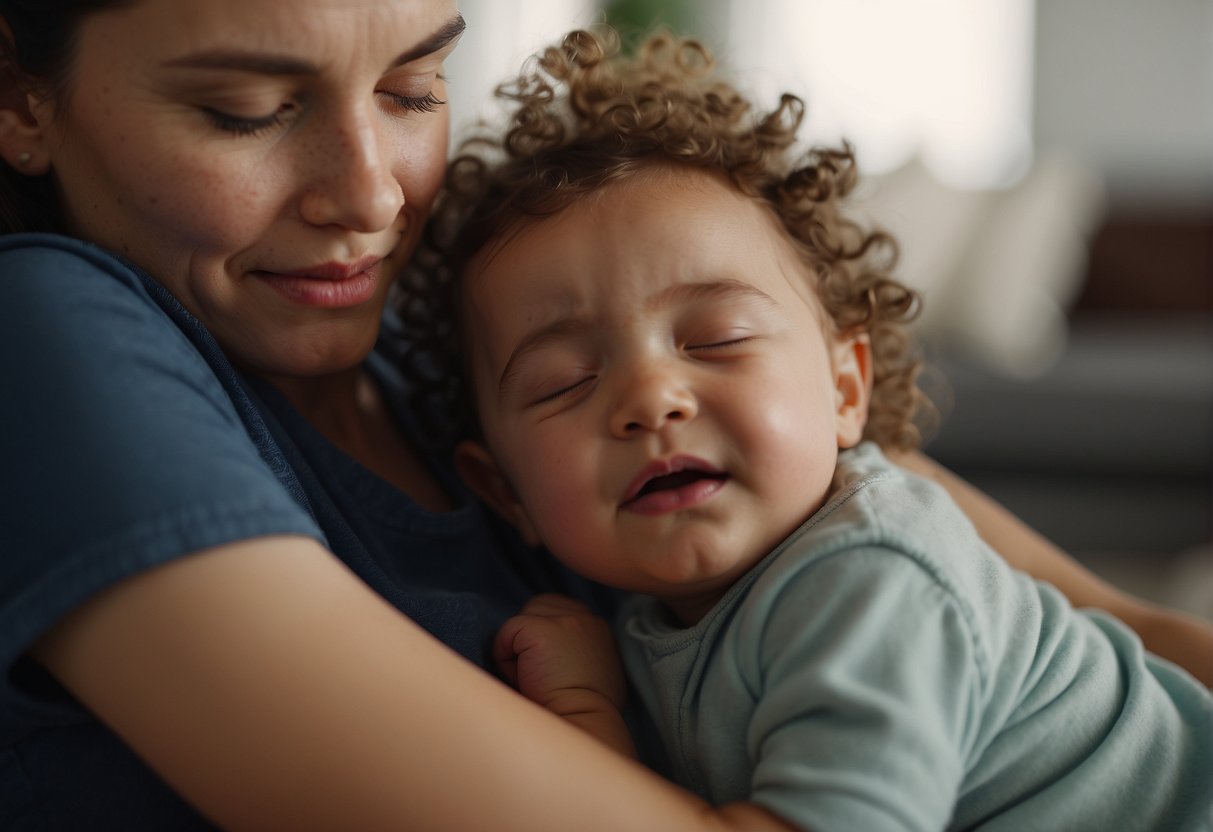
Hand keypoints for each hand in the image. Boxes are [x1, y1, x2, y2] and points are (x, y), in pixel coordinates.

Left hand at [494, 593, 635, 755]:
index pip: (556, 610)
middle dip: (529, 639)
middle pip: (536, 609)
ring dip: (518, 650)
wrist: (582, 725)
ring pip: (521, 622)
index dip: (543, 636)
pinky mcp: (541, 630)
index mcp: (597, 627)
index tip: (546, 665)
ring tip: (534, 678)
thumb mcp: (590, 671)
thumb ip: (575, 650)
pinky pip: (506, 634)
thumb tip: (545, 650)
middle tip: (540, 675)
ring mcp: (564, 620)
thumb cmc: (582, 711)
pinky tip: (524, 680)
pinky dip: (506, 659)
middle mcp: (585, 618)